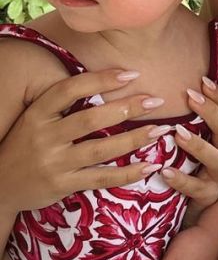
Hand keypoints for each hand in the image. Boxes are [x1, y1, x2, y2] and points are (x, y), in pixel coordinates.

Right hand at [0, 68, 169, 216]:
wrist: (0, 185)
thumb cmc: (26, 144)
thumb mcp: (35, 119)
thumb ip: (63, 104)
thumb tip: (107, 81)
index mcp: (37, 114)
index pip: (70, 90)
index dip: (101, 79)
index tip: (132, 74)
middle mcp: (44, 137)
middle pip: (91, 119)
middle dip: (127, 108)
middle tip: (156, 101)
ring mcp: (54, 163)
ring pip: (101, 149)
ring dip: (134, 139)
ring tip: (160, 130)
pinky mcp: (63, 185)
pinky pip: (101, 178)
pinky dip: (127, 173)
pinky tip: (148, 166)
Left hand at [161, 78, 217, 218]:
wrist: (184, 207)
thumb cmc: (182, 165)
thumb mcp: (184, 140)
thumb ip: (181, 118)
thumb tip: (160, 90)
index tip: (202, 80)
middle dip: (210, 111)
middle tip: (190, 96)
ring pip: (217, 159)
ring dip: (198, 144)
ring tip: (177, 133)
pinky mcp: (207, 197)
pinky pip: (197, 188)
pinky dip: (181, 179)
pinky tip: (164, 171)